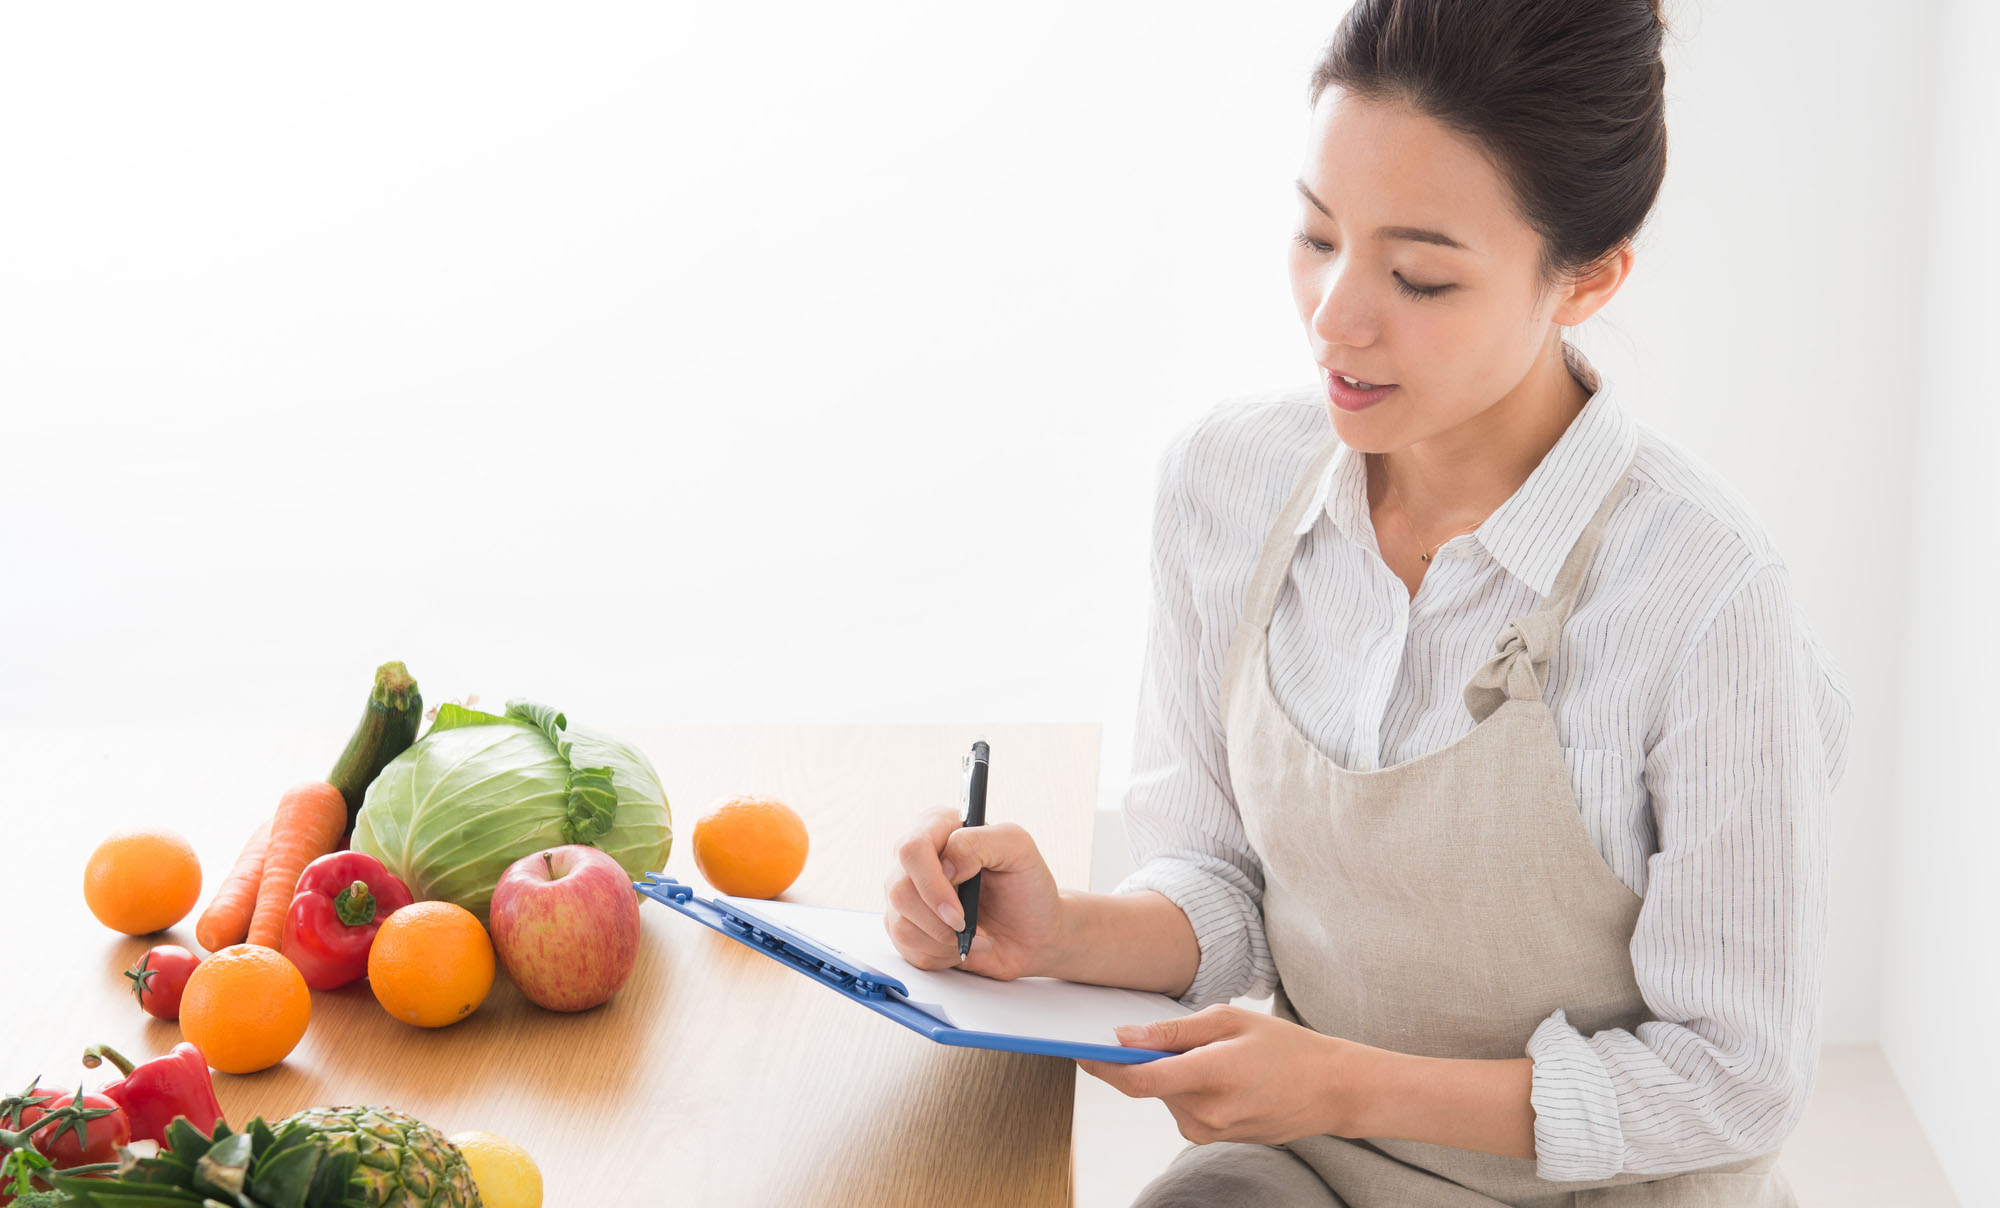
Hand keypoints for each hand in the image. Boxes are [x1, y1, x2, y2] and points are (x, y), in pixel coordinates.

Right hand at [882, 805, 1065, 980]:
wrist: (1032, 934)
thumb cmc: (1027, 888)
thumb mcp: (1018, 849)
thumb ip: (979, 841)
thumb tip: (945, 864)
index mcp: (938, 827)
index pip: (912, 850)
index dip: (932, 884)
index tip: (959, 911)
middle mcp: (916, 857)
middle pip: (899, 889)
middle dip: (937, 920)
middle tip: (967, 927)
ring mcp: (905, 891)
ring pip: (899, 922)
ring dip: (942, 939)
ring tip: (970, 934)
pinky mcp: (904, 923)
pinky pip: (905, 945)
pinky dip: (938, 953)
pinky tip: (958, 944)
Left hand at [1076, 1005, 1356, 1145]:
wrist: (1330, 1090)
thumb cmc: (1285, 1047)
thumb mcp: (1230, 1020)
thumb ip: (1173, 1030)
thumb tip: (1125, 1037)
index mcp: (1212, 1076)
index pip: (1140, 1079)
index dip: (1103, 1066)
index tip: (1079, 1049)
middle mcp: (1206, 1113)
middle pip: (1147, 1085)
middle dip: (1141, 1058)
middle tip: (1160, 1032)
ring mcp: (1210, 1131)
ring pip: (1164, 1095)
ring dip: (1169, 1072)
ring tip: (1211, 1052)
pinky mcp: (1212, 1138)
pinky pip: (1181, 1106)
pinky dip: (1185, 1086)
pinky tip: (1217, 1072)